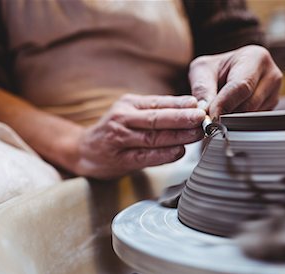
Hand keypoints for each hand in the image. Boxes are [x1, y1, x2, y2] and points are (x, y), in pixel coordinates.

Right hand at [75, 94, 205, 178]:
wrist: (83, 150)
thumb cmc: (114, 130)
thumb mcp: (130, 112)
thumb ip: (156, 110)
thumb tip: (190, 105)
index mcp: (127, 104)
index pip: (157, 103)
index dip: (179, 104)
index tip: (199, 105)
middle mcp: (122, 119)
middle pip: (155, 119)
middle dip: (181, 118)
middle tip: (201, 118)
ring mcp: (119, 140)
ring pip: (152, 137)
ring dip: (177, 136)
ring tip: (196, 134)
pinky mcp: (120, 159)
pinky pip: (145, 157)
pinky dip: (163, 155)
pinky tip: (179, 151)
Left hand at [189, 45, 282, 117]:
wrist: (224, 72)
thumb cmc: (213, 69)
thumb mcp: (201, 70)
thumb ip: (202, 89)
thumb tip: (204, 111)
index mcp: (256, 58)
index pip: (242, 86)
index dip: (224, 104)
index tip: (210, 117)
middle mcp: (271, 75)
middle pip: (249, 105)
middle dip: (226, 114)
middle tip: (209, 119)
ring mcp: (274, 93)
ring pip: (251, 116)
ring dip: (231, 120)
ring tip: (218, 111)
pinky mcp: (271, 109)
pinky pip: (254, 122)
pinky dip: (238, 123)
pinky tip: (229, 113)